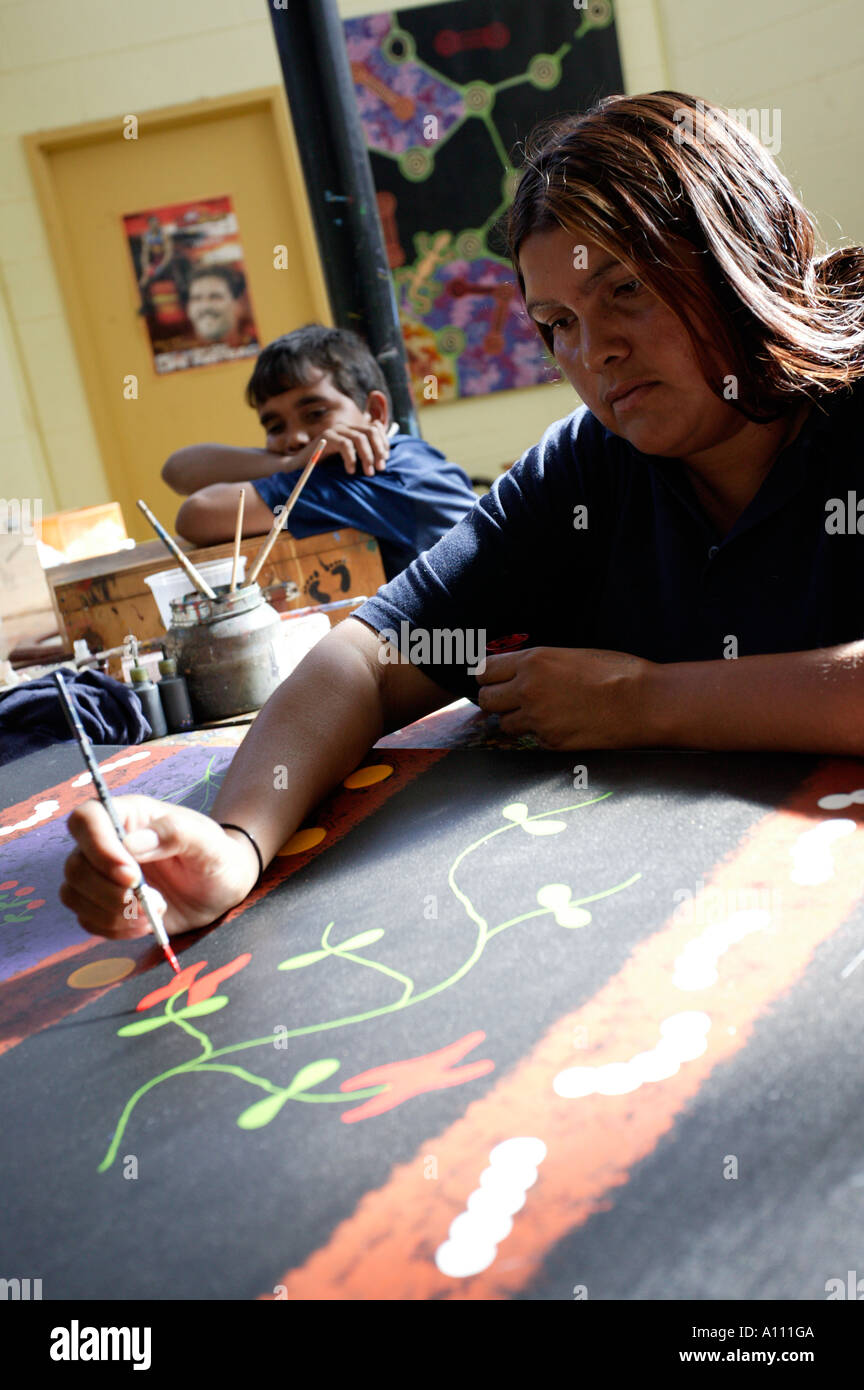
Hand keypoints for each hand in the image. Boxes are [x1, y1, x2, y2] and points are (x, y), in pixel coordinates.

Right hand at [60, 796, 260, 939]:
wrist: (221, 888)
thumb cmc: (215, 856)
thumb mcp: (206, 841)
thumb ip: (174, 833)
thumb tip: (130, 843)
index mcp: (128, 815)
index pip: (86, 820)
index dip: (99, 849)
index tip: (132, 876)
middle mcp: (106, 843)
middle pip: (75, 865)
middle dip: (111, 892)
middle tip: (156, 900)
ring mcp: (100, 875)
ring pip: (74, 895)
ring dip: (113, 914)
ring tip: (156, 913)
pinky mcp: (103, 905)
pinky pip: (87, 920)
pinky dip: (115, 929)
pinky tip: (147, 924)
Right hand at [282, 421, 390, 477]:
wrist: (300, 468)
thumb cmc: (326, 467)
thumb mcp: (349, 461)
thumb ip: (362, 457)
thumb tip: (383, 459)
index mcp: (352, 430)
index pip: (375, 428)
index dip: (384, 442)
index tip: (386, 459)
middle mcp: (345, 427)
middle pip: (370, 431)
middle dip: (378, 449)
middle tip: (380, 468)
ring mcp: (335, 430)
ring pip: (359, 438)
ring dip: (367, 456)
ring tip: (368, 472)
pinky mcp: (326, 437)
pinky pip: (345, 445)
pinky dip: (351, 459)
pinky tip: (351, 471)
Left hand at [475, 646, 655, 748]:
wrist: (643, 701)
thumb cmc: (616, 672)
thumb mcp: (570, 655)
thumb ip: (539, 665)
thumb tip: (516, 672)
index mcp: (533, 662)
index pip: (485, 671)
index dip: (487, 676)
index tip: (492, 680)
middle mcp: (528, 690)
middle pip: (486, 699)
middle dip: (495, 699)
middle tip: (508, 700)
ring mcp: (538, 719)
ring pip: (505, 724)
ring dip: (515, 720)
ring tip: (539, 713)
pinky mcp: (551, 742)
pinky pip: (532, 739)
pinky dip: (540, 734)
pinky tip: (561, 725)